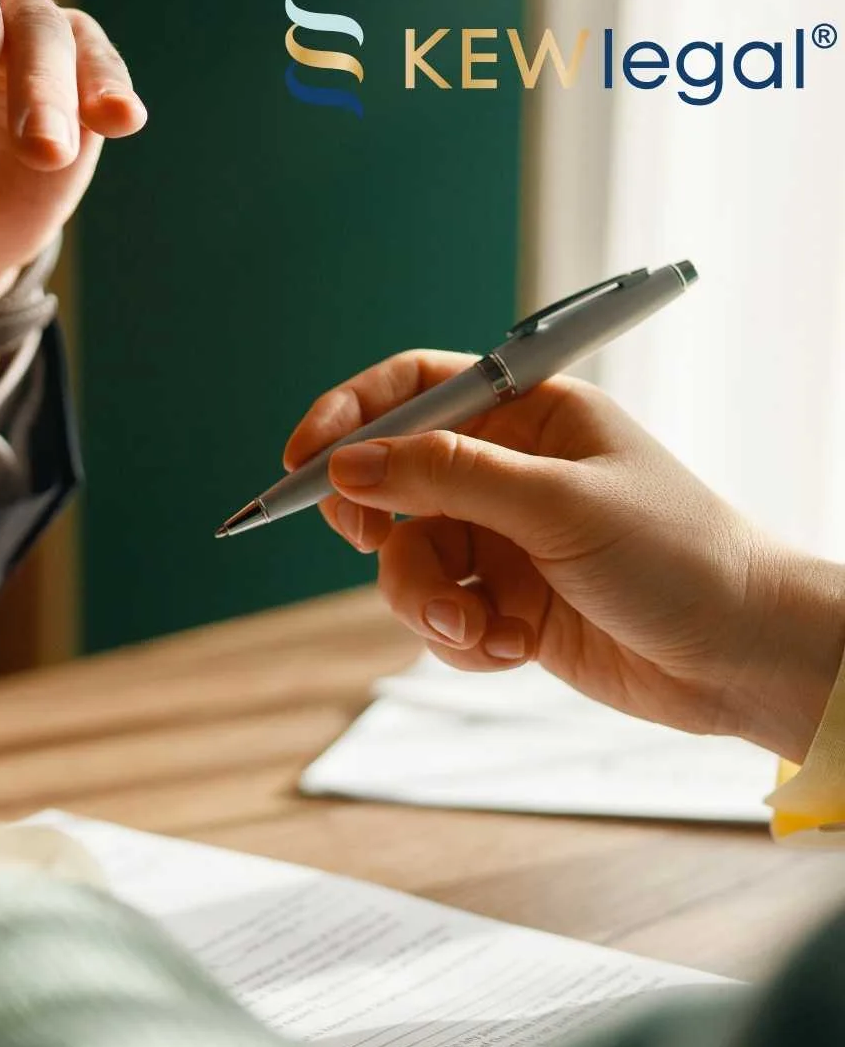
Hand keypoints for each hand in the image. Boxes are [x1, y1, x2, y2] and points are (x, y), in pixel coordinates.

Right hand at [283, 350, 844, 760]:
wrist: (743, 658)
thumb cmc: (680, 556)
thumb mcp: (557, 505)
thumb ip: (446, 478)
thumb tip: (346, 466)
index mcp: (531, 414)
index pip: (415, 388)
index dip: (350, 415)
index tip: (303, 459)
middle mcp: (509, 471)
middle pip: (392, 479)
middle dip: (378, 523)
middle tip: (372, 545)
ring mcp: (503, 539)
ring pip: (408, 560)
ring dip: (427, 601)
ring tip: (475, 629)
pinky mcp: (504, 604)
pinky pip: (438, 614)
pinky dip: (460, 638)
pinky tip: (510, 649)